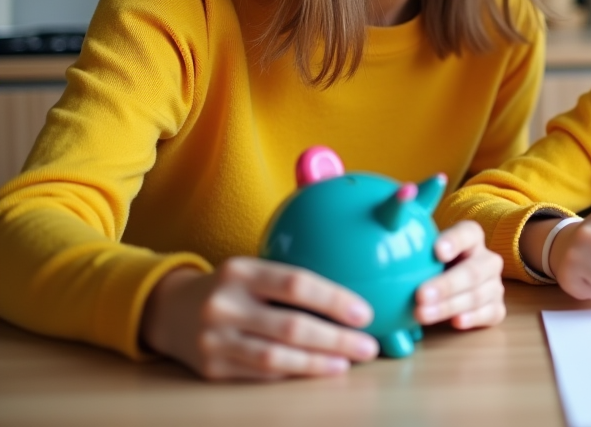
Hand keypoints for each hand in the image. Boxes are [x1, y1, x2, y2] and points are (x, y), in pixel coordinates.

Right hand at [139, 257, 378, 380]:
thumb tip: (353, 300)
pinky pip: (260, 375)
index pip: (296, 283)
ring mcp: (214, 340)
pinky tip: (317, 371)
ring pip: (276, 358)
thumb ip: (290, 281)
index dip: (334, 299)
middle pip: (291, 326)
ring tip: (347, 363)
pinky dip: (293, 375)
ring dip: (318, 363)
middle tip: (368, 346)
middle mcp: (224, 305)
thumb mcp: (252, 271)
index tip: (365, 313)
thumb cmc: (231, 289)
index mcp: (241, 271)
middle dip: (336, 339)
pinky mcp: (210, 369)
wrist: (168, 310)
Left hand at [413, 220, 505, 329]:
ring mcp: (494, 284)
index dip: (454, 241)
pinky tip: (456, 322)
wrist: (448, 284)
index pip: (468, 233)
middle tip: (419, 295)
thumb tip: (402, 192)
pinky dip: (474, 318)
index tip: (435, 251)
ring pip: (478, 295)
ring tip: (422, 314)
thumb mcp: (421, 240)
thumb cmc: (430, 260)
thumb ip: (410, 219)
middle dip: (446, 284)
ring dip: (450, 306)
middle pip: (472, 271)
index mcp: (471, 237)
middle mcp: (487, 259)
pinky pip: (490, 314)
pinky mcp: (496, 307)